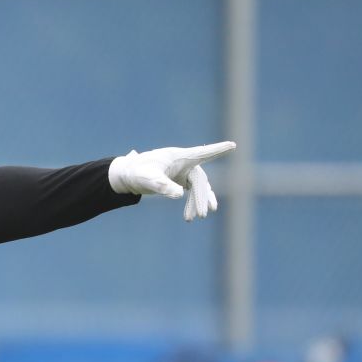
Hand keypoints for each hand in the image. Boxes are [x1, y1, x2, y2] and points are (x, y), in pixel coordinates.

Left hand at [108, 141, 235, 220]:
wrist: (129, 175)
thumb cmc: (138, 173)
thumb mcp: (148, 180)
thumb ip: (162, 186)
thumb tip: (179, 194)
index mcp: (179, 156)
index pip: (202, 153)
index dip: (217, 150)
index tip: (232, 145)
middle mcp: (185, 162)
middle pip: (200, 180)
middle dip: (202, 197)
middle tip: (202, 215)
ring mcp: (185, 170)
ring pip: (199, 187)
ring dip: (199, 201)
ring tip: (201, 217)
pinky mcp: (182, 179)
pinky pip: (195, 190)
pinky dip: (196, 201)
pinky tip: (196, 214)